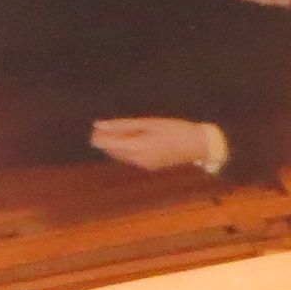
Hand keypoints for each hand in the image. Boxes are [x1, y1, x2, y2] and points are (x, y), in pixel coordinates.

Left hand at [94, 117, 225, 172]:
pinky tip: (125, 141)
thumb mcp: (149, 123)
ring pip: (120, 156)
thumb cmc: (175, 128)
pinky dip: (123, 150)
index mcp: (138, 148)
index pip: (109, 145)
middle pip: (113, 152)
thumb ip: (123, 125)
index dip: (99, 137)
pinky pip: (129, 158)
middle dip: (104, 141)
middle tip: (99, 128)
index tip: (93, 127)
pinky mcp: (149, 167)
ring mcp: (144, 166)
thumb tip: (99, 125)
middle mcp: (138, 161)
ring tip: (109, 133)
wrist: (197, 145)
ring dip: (113, 146)